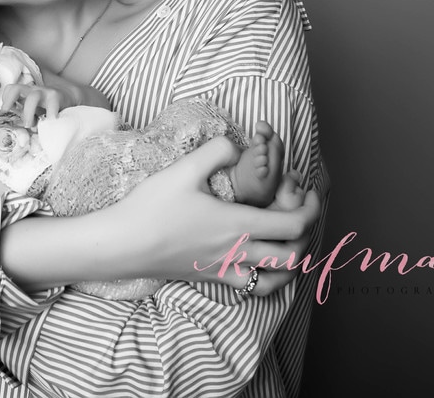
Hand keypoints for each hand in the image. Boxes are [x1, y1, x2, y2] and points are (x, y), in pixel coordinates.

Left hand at [0, 84, 71, 126]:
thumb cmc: (46, 109)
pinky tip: (50, 120)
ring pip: (33, 97)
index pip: (10, 90)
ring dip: (28, 112)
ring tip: (30, 124)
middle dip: (9, 100)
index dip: (5, 100)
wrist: (68, 98)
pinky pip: (52, 103)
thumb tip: (17, 137)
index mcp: (24, 94)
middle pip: (15, 88)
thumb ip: (25, 120)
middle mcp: (32, 91)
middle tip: (7, 113)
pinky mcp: (57, 97)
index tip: (5, 112)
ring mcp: (44, 92)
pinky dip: (50, 113)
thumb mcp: (33, 112)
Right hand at [94, 136, 320, 295]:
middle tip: (298, 211)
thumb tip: (236, 146)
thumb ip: (216, 151)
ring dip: (291, 262)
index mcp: (237, 225)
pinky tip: (257, 262)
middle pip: (293, 254)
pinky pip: (250, 287)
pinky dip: (266, 278)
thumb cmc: (150, 208)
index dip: (311, 208)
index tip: (307, 190)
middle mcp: (237, 252)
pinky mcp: (209, 277)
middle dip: (306, 233)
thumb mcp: (183, 169)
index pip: (294, 224)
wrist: (122, 244)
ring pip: (276, 279)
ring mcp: (224, 269)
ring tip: (287, 241)